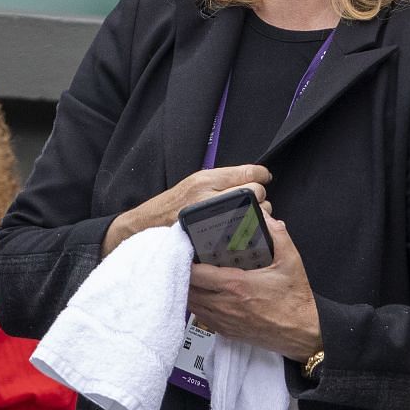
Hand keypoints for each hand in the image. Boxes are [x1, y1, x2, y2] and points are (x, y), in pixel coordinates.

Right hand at [103, 164, 269, 256]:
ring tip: (245, 217)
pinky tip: (242, 231)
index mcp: (205, 180)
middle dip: (258, 197)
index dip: (260, 175)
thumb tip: (252, 178)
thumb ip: (219, 181)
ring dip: (257, 215)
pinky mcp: (216, 237)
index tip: (262, 178)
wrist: (147, 228)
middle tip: (251, 202)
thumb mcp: (192, 184)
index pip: (249, 172)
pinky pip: (248, 231)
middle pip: (257, 192)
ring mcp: (215, 218)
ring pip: (257, 212)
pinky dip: (250, 231)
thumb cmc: (170, 206)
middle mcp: (211, 196)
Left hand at [187, 207, 322, 360]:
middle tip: (187, 261)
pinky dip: (198, 304)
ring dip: (188, 289)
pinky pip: (201, 317)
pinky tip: (204, 294)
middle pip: (187, 287)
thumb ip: (277, 236)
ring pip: (191, 303)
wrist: (306, 334)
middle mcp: (225, 305)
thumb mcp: (291, 262)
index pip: (195, 272)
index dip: (186, 260)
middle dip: (183, 273)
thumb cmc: (297, 301)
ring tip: (193, 276)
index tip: (187, 250)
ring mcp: (223, 321)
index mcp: (236, 285)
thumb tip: (265, 217)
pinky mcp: (226, 332)